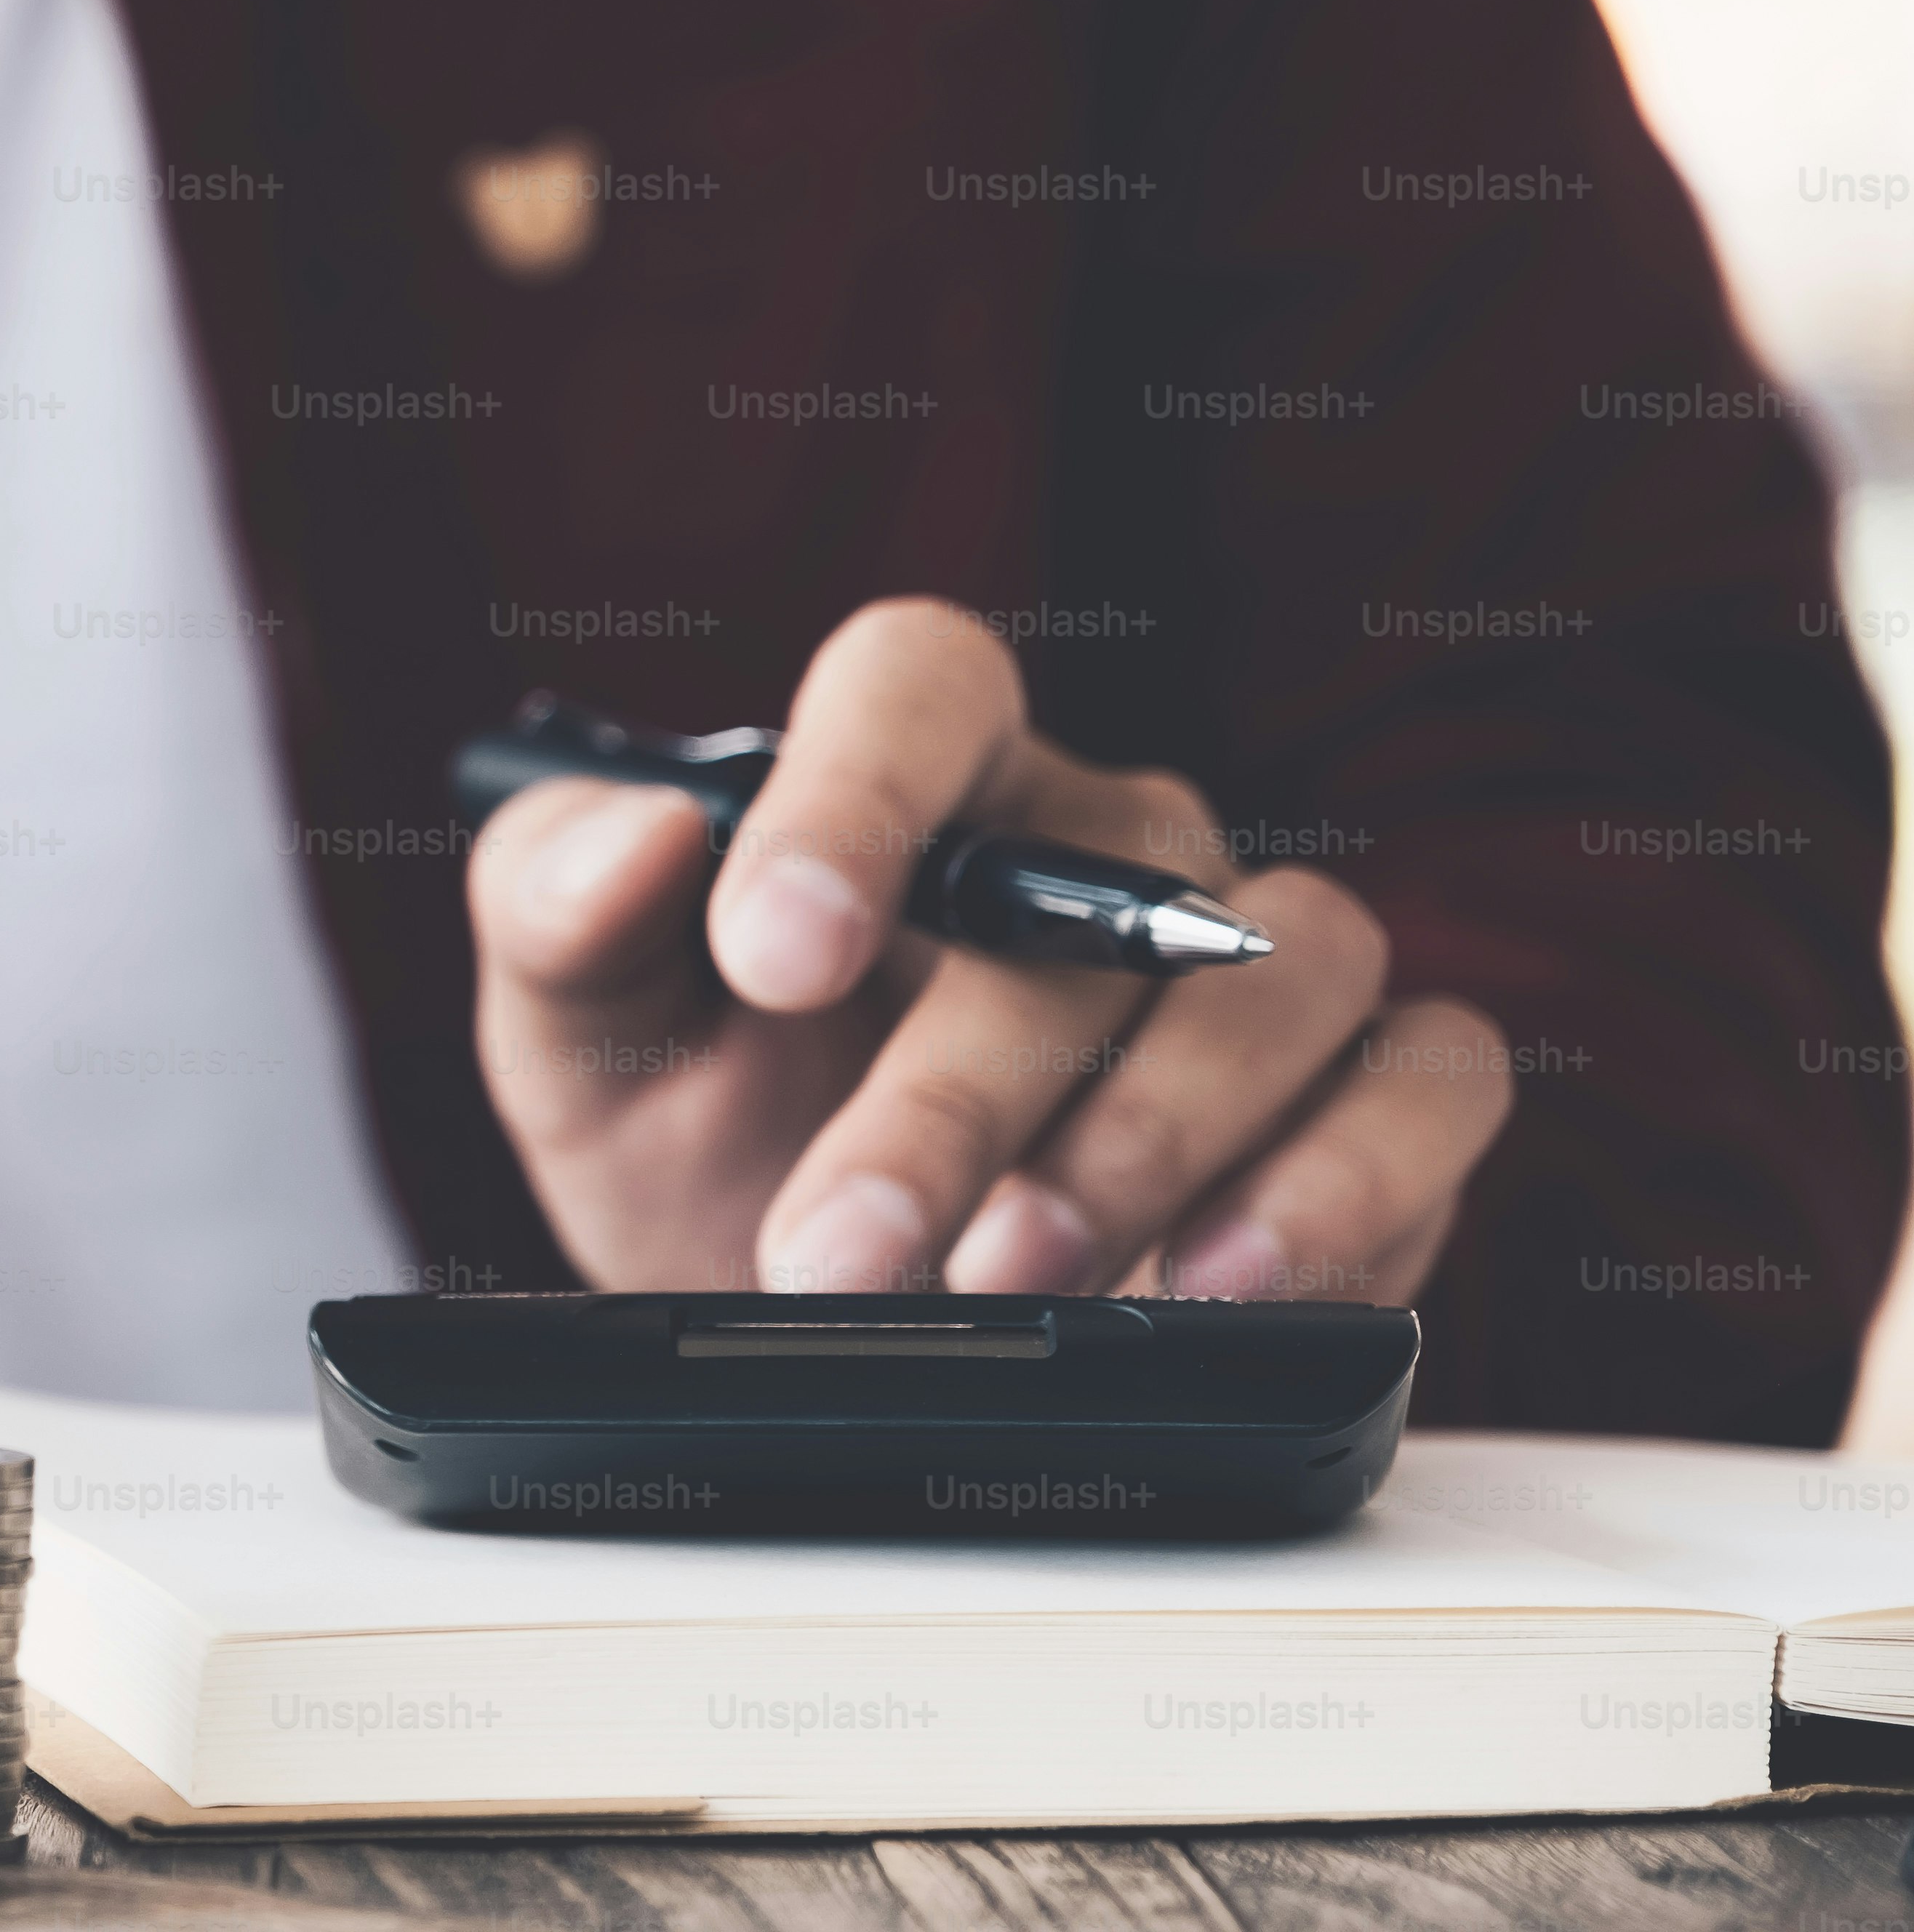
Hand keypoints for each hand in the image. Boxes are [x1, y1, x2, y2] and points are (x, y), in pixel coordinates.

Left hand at [470, 598, 1512, 1300]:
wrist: (803, 1311)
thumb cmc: (696, 1125)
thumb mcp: (575, 1027)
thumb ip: (562, 905)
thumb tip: (641, 834)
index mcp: (919, 775)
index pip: (921, 681)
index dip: (855, 794)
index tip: (772, 951)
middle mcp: (1105, 840)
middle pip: (1084, 896)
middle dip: (947, 1097)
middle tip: (829, 1250)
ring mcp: (1256, 959)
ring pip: (1284, 972)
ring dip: (1144, 1143)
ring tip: (1008, 1284)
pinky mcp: (1373, 1097)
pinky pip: (1430, 1081)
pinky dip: (1348, 1181)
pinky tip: (1217, 1287)